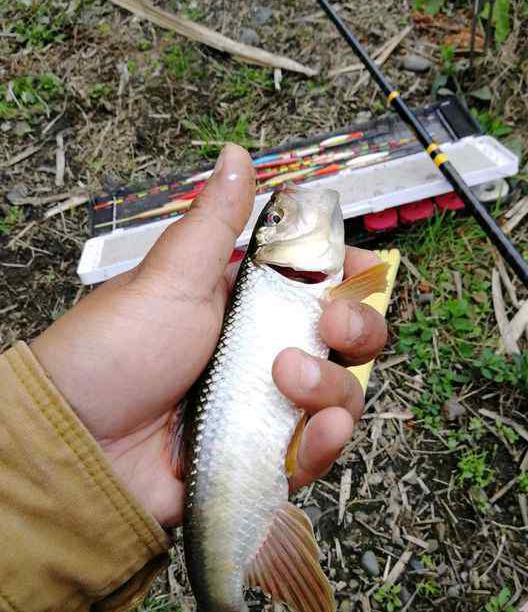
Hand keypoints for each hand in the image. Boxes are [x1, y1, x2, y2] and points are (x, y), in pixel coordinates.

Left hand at [31, 144, 387, 527]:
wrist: (79, 439)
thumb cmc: (118, 348)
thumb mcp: (172, 276)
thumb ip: (217, 221)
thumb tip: (234, 154)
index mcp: (250, 304)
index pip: (323, 284)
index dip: (353, 276)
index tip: (365, 269)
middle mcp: (266, 353)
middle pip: (348, 340)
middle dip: (357, 327)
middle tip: (329, 325)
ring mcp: (268, 406)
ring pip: (342, 394)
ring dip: (333, 385)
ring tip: (287, 379)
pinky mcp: (263, 456)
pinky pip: (315, 452)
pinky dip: (326, 442)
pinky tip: (319, 429)